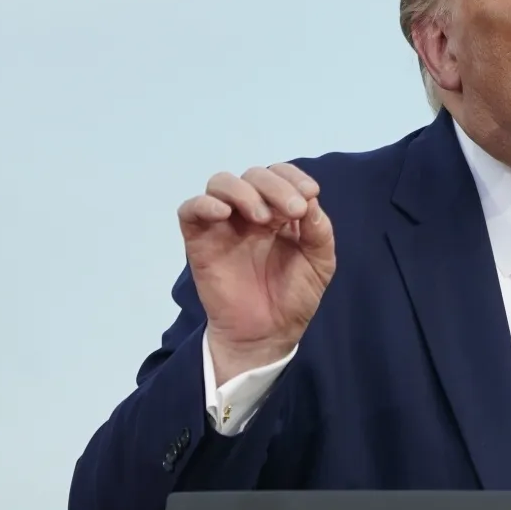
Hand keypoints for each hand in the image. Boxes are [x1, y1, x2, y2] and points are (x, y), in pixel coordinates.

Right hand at [178, 163, 335, 382]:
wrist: (268, 334)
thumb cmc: (294, 298)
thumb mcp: (320, 264)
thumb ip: (319, 232)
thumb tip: (310, 201)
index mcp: (279, 212)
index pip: (280, 175)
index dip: (294, 177)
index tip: (310, 193)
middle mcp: (250, 212)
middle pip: (254, 175)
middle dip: (275, 186)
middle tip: (293, 211)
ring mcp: (223, 224)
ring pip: (221, 183)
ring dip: (244, 191)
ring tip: (263, 219)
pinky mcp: (199, 240)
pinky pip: (190, 209)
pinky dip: (204, 204)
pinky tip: (224, 214)